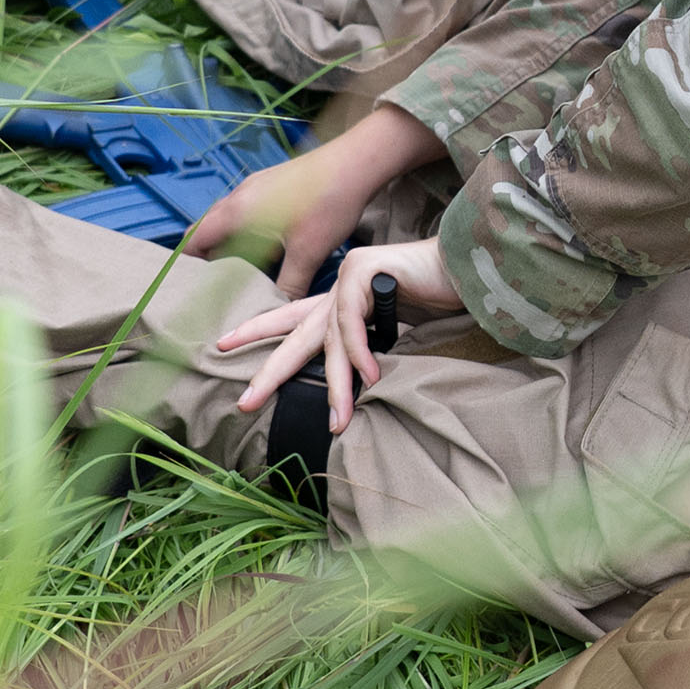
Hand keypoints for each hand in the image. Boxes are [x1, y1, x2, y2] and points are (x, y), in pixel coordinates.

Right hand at [186, 101, 446, 279]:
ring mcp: (255, 185)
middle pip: (207, 228)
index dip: (186, 263)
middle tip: (214, 283)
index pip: (193, 239)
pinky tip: (265, 244)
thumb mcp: (307, 252)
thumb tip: (277, 310)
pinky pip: (245, 208)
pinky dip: (244, 228)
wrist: (357, 162)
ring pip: (227, 218)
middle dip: (206, 256)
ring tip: (239, 269)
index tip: (188, 286)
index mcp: (236, 212)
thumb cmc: (328, 204)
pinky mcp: (272, 181)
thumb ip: (288, 284)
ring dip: (228, 241)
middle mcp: (239, 195)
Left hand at [217, 238, 461, 436]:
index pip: (291, 318)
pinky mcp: (364, 270)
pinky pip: (352, 325)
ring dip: (336, 385)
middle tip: (246, 401)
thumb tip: (354, 383)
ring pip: (329, 341)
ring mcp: (348, 276)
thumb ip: (368, 348)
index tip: (223, 344)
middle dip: (271, 371)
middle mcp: (337, 287)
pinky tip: (370, 377)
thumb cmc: (438, 297)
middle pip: (294, 333)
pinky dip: (360, 354)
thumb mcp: (394, 329)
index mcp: (340, 299)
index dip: (257, 330)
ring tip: (338, 420)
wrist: (466, 268)